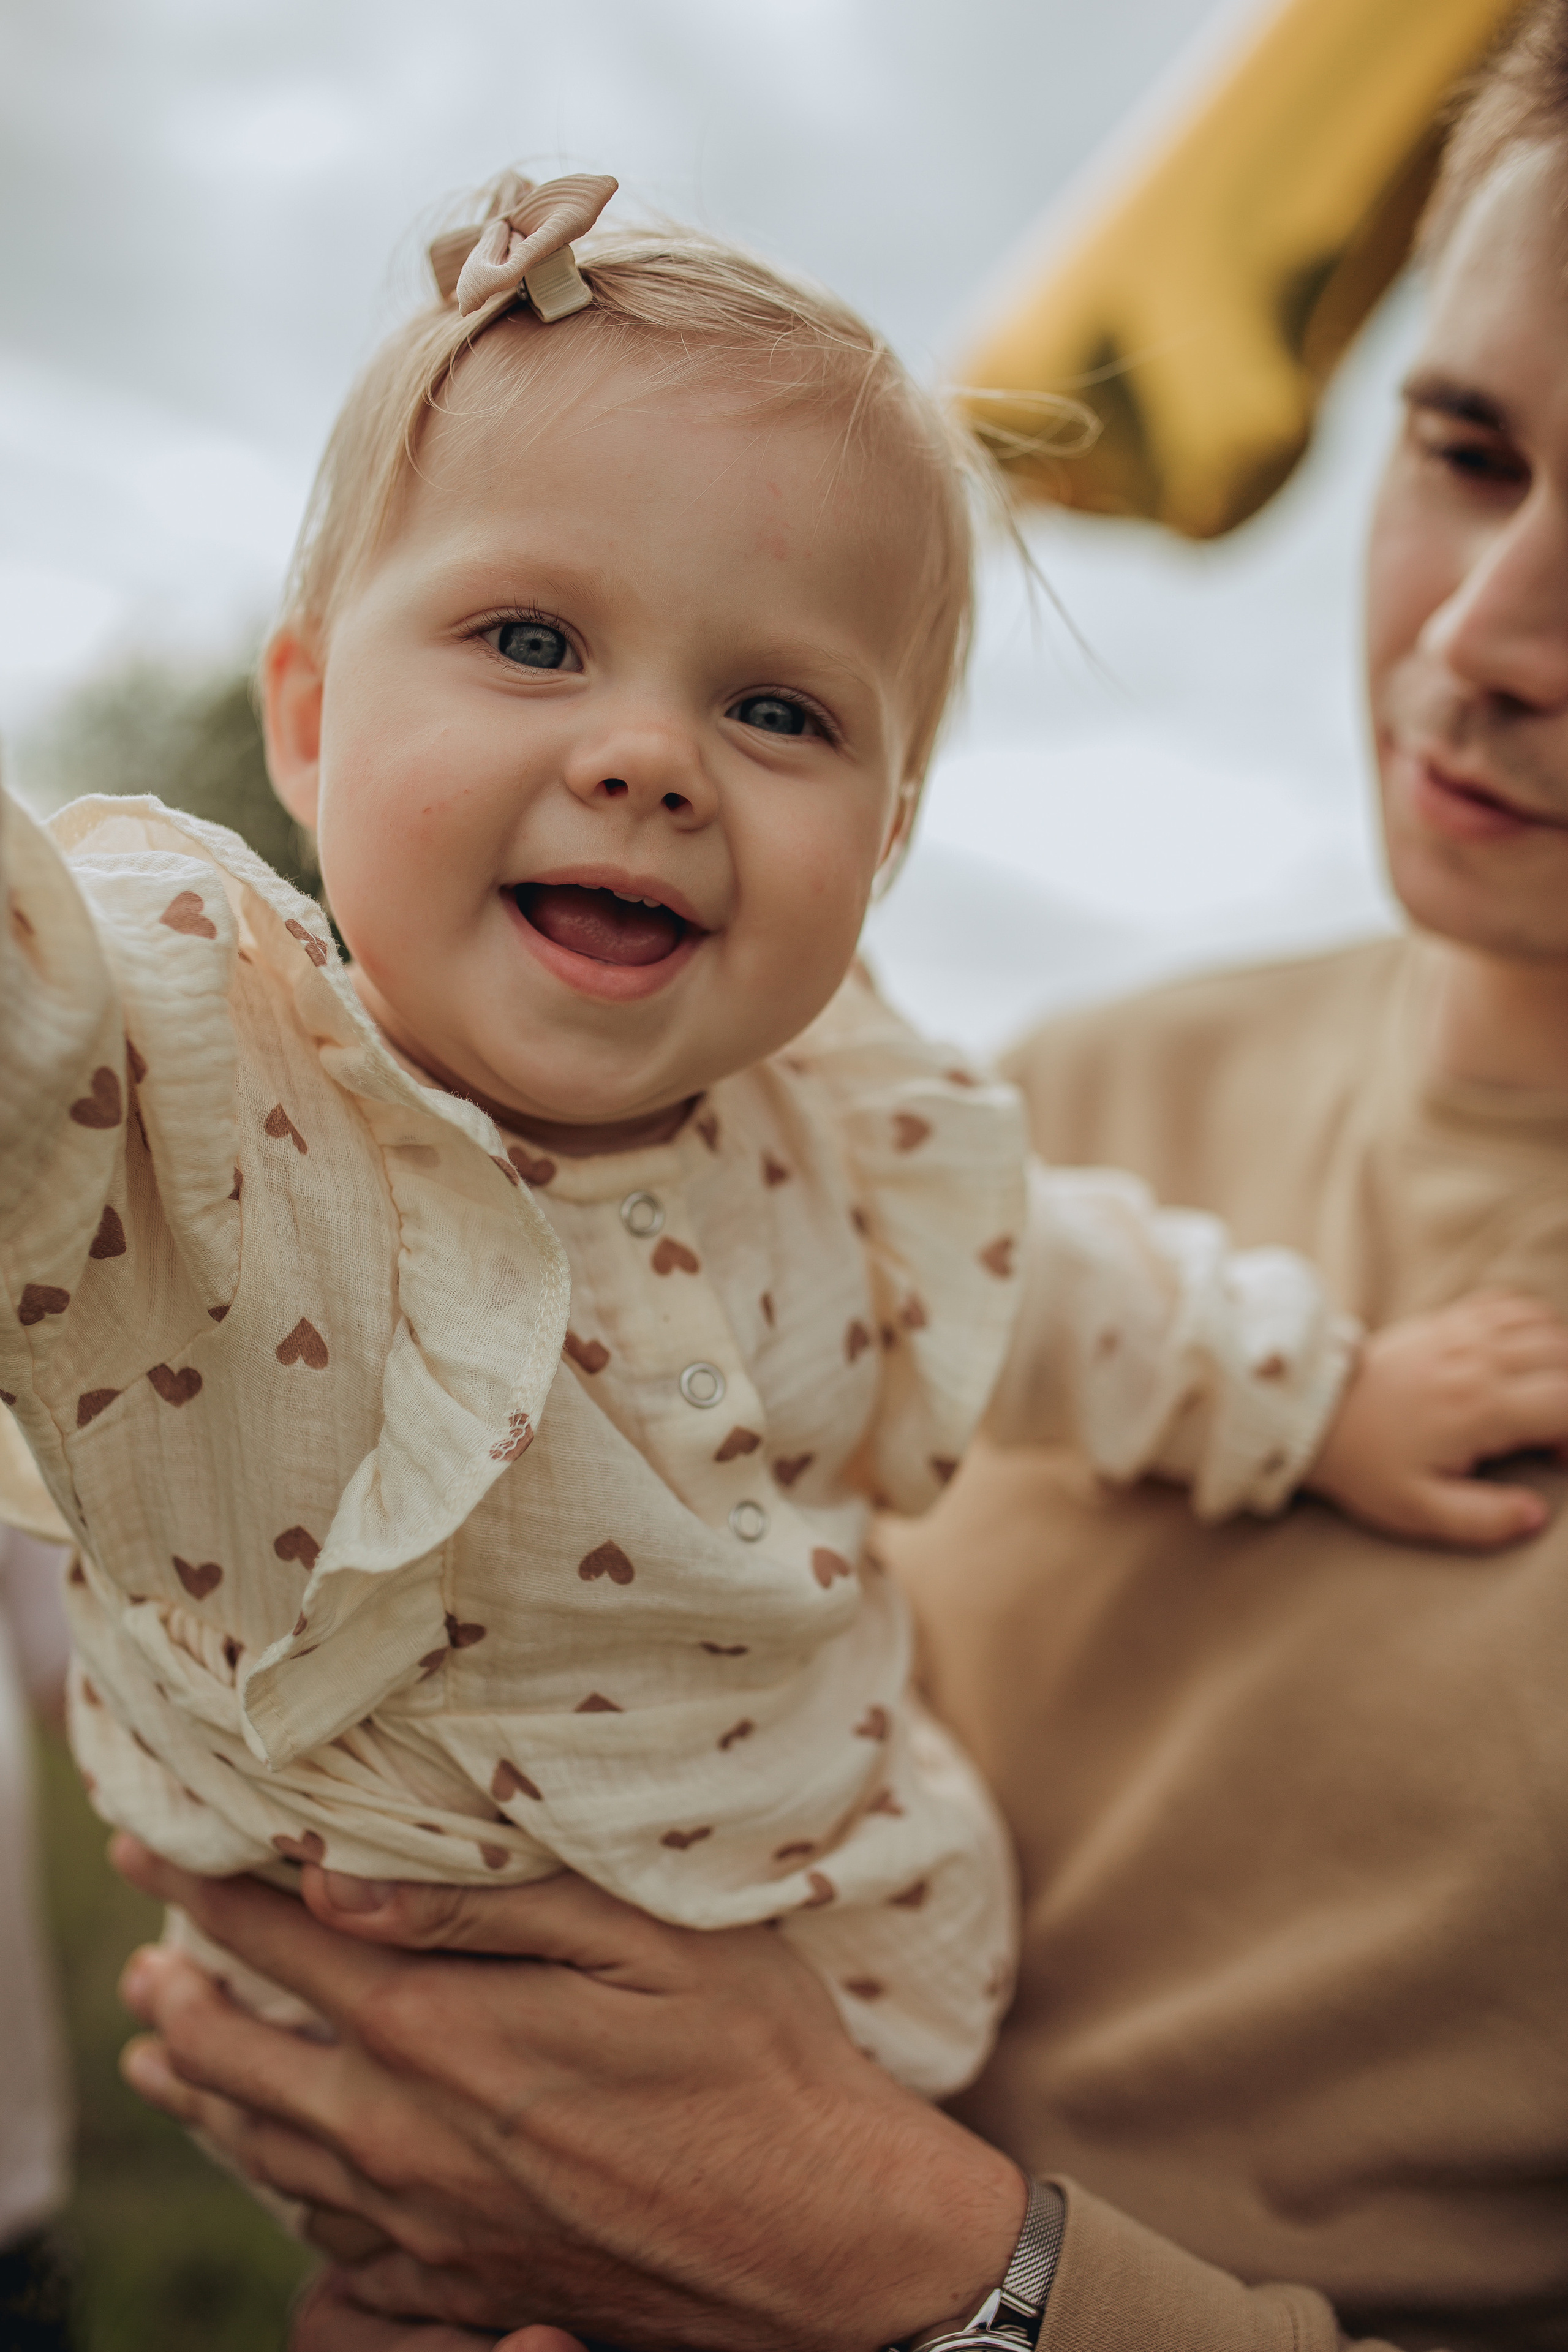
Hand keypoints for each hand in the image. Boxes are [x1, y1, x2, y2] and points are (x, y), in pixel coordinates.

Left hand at [112, 1836, 1021, 2351]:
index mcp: (447, 2037)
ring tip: (164, 2057)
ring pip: (273, 2160)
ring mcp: (431, 2228)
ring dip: (207, 2100)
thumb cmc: (758, 2063)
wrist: (826, 2245)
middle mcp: (411, 2141)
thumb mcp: (649, 1943)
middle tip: (143, 1963)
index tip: (148, 1847)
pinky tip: (279, 2171)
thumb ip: (490, 1905)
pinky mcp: (464, 2285)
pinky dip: (280, 2195)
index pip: (286, 1946)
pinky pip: (331, 2247)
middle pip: (247, 2066)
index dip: (206, 1893)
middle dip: (181, 2003)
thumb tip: (341, 1880)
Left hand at [1309, 1290, 1567, 1545]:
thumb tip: (1537, 1515)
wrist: (1314, 1415)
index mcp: (1478, 1408)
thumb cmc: (1367, 1465)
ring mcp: (1461, 1333)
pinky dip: (1535, 1324)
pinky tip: (1528, 1357)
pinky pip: (1510, 1304)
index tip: (1556, 1458)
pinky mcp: (1446, 1320)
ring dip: (1562, 1359)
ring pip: (1546, 1325)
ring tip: (1544, 1398)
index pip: (1565, 1402)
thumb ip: (1483, 1519)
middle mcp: (1476, 1360)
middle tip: (1551, 1430)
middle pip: (1564, 1356)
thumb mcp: (1419, 1509)